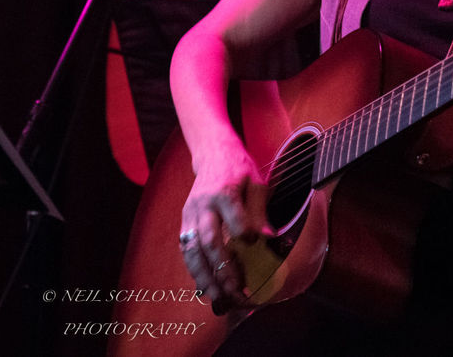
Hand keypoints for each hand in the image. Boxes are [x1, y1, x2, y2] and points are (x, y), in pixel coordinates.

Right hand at [178, 143, 270, 309]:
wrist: (213, 155)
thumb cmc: (240, 171)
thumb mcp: (257, 183)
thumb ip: (261, 211)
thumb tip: (268, 240)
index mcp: (224, 191)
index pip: (234, 216)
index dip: (244, 233)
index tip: (256, 249)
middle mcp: (203, 205)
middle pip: (209, 241)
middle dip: (223, 268)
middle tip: (237, 290)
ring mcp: (190, 215)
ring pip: (192, 251)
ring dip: (205, 276)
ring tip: (219, 296)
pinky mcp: (184, 222)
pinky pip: (187, 250)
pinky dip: (195, 270)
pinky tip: (206, 286)